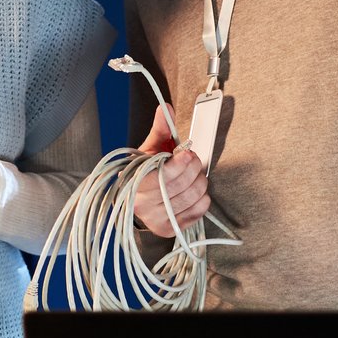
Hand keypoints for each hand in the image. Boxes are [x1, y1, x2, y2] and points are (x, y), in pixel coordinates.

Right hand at [131, 104, 209, 236]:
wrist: (138, 198)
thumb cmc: (147, 171)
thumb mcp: (150, 149)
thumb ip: (160, 129)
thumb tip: (165, 108)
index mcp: (134, 181)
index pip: (163, 176)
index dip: (181, 163)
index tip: (188, 153)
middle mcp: (142, 204)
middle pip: (181, 186)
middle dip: (194, 169)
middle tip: (193, 160)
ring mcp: (155, 219)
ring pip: (192, 198)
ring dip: (201, 183)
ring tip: (195, 176)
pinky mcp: (169, 229)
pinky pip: (198, 212)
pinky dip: (203, 199)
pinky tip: (194, 191)